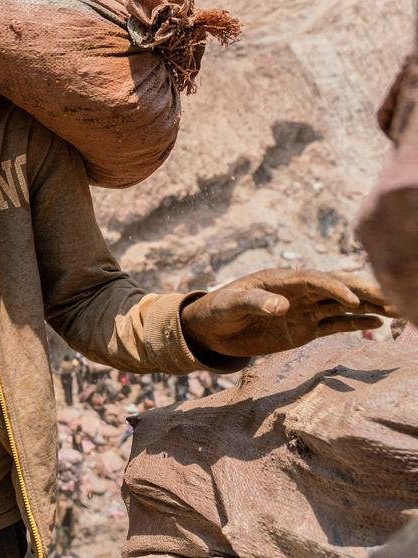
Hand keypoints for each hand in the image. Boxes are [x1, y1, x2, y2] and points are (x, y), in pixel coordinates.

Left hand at [180, 268, 391, 358]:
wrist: (211, 329)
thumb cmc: (217, 310)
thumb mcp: (230, 305)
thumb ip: (255, 303)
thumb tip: (282, 306)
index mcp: (281, 279)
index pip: (315, 280)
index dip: (334, 288)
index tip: (351, 301)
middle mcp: (298, 292)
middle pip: (337, 288)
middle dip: (364, 292)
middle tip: (393, 298)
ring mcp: (304, 310)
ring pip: (342, 306)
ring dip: (368, 306)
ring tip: (397, 309)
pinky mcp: (305, 329)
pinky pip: (335, 324)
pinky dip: (356, 323)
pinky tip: (379, 323)